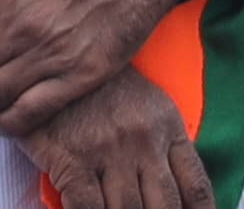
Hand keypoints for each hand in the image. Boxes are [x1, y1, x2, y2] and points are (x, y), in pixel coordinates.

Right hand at [15, 71, 214, 208]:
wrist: (48, 50)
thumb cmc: (95, 81)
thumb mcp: (143, 99)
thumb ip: (163, 140)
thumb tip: (173, 186)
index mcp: (166, 125)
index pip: (195, 187)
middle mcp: (143, 140)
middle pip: (165, 207)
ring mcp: (108, 150)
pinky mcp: (71, 157)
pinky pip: (88, 207)